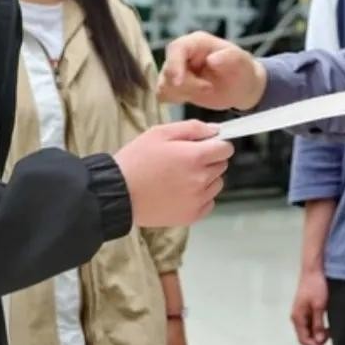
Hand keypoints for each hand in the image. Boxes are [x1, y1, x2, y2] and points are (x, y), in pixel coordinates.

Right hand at [113, 120, 232, 226]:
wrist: (118, 193)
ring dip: (207, 179)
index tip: (205, 145)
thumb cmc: (137, 160)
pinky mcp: (191, 216)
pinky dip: (201, 197)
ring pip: (217, 184)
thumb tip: (216, 130)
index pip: (226, 148)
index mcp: (196, 157)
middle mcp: (201, 179)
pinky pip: (209, 203)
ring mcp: (198, 200)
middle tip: (186, 160)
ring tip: (182, 177)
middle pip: (222, 165)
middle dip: (209, 160)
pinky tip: (182, 192)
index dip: (217, 144)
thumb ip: (192, 128)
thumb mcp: (160, 133)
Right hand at [157, 31, 267, 110]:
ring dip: (183, 93)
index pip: (176, 48)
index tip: (179, 82)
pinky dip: (176, 99)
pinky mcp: (174, 85)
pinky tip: (193, 96)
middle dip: (186, 85)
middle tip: (208, 87)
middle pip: (167, 70)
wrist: (241, 86)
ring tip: (205, 89)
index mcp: (197, 43)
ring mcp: (176, 70)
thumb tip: (212, 60)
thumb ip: (229, 57)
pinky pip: (164, 95)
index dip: (174, 64)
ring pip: (164, 84)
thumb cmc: (241, 69)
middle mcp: (183, 54)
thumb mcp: (241, 61)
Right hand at [290, 268, 328, 344]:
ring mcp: (300, 313)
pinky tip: (326, 326)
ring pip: (308, 331)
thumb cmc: (315, 286)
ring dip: (317, 335)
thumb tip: (318, 340)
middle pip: (305, 336)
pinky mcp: (305, 309)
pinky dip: (317, 328)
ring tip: (330, 333)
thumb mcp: (319, 306)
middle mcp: (297, 317)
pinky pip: (310, 324)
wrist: (313, 271)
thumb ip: (318, 324)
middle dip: (316, 341)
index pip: (303, 339)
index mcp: (297, 317)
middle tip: (329, 340)